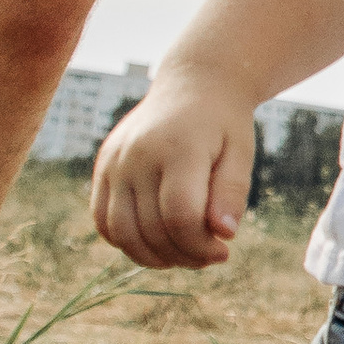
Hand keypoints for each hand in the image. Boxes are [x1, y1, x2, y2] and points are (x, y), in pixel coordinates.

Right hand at [92, 74, 252, 269]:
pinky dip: (127, 241)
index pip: (180, 216)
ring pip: (122, 232)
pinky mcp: (103, 167)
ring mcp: (114, 161)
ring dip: (153, 257)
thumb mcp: (240, 154)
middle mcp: (137, 154)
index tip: (223, 252)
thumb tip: (224, 235)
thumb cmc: (223, 125)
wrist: (192, 86)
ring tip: (183, 254)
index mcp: (177, 148)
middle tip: (208, 257)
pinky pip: (104, 220)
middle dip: (183, 255)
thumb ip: (231, 193)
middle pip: (151, 229)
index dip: (200, 246)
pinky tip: (157, 242)